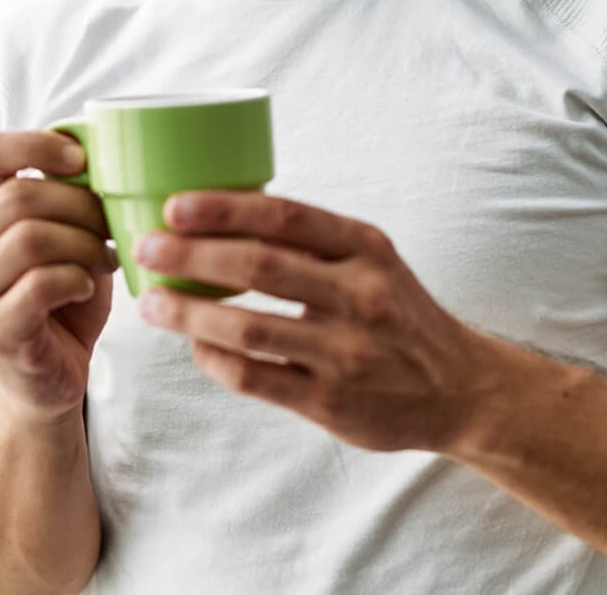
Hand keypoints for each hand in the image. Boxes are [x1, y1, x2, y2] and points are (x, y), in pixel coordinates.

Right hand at [0, 130, 118, 422]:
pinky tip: (88, 287)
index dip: (36, 145)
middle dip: (81, 206)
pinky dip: (76, 279)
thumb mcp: (67, 235)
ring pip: (29, 239)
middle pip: (19, 197)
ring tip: (105, 258)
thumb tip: (99, 145)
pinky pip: (40, 285)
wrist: (52, 377)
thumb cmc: (63, 299)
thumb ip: (69, 194)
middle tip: (111, 226)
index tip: (82, 160)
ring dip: (83, 244)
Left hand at [130, 191, 498, 453]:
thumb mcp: (373, 260)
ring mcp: (346, 353)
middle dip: (192, 254)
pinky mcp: (332, 402)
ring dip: (190, 312)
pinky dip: (216, 360)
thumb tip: (220, 213)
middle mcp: (361, 296)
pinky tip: (194, 345)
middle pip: (259, 267)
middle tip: (145, 246)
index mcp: (366, 248)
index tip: (175, 204)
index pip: (286, 217)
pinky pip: (257, 378)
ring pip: (249, 328)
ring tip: (152, 302)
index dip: (225, 208)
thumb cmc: (398, 313)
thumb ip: (312, 241)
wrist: (460, 388)